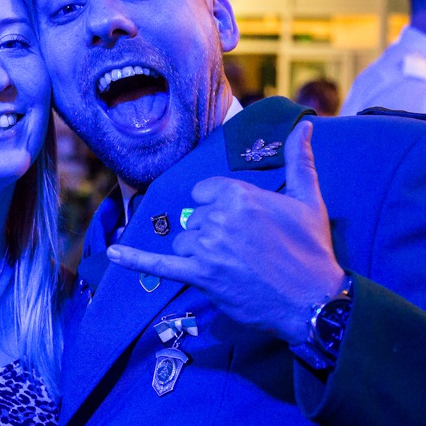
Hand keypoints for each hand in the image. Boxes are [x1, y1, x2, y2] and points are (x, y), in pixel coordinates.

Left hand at [107, 121, 345, 344]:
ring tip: (233, 266)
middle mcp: (218, 218)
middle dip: (212, 233)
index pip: (203, 193)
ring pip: (184, 242)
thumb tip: (305, 124)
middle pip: (193, 219)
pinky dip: (135, 259)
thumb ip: (300, 160)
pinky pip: (160, 265)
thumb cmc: (311, 250)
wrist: (312, 300)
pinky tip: (114, 255)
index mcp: (239, 194)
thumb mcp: (309, 200)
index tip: (240, 224)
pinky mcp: (199, 275)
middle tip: (246, 251)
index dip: (217, 208)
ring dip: (200, 254)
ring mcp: (206, 247)